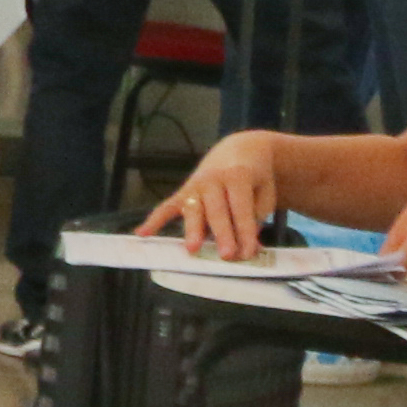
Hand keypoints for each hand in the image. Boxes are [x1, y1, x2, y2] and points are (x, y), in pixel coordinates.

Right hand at [141, 131, 284, 259]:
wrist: (240, 151)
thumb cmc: (255, 177)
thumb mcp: (264, 193)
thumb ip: (255, 218)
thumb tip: (247, 248)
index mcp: (238, 175)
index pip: (241, 208)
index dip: (246, 231)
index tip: (249, 253)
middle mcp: (213, 179)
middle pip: (217, 210)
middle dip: (222, 234)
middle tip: (227, 255)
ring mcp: (195, 185)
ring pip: (193, 210)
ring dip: (193, 230)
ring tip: (192, 249)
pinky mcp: (183, 192)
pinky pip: (166, 207)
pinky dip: (154, 220)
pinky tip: (142, 234)